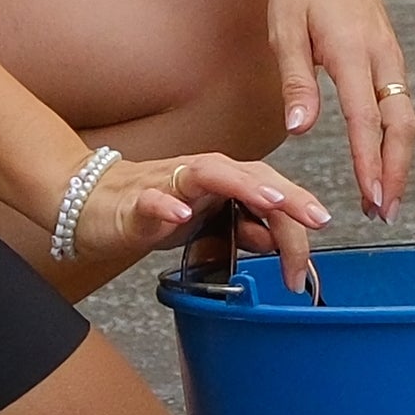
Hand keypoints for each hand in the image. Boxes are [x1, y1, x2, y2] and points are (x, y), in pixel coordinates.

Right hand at [95, 148, 329, 291]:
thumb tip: (278, 241)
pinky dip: (165, 204)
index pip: (270, 192)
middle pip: (252, 175)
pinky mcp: (134, 200)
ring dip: (242, 186)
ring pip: (209, 174)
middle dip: (286, 194)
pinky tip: (180, 215)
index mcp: (224, 180)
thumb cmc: (154, 209)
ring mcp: (169, 183)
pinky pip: (151, 199)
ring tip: (270, 202)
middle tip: (314, 216)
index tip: (321, 230)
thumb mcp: (208, 225)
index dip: (297, 211)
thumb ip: (244, 230)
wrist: (93, 202)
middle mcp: (203, 174)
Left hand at [261, 0, 414, 217]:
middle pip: (402, 124)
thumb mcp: (284, 31)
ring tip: (384, 196)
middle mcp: (381, 53)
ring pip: (406, 114)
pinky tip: (384, 155)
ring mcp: (390, 52)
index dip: (371, 164)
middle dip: (398, 171)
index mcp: (353, 50)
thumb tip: (301, 131)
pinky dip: (397, 134)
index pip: (367, 120)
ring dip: (399, 157)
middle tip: (385, 211)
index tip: (371, 199)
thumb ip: (295, 83)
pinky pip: (400, 100)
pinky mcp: (388, 51)